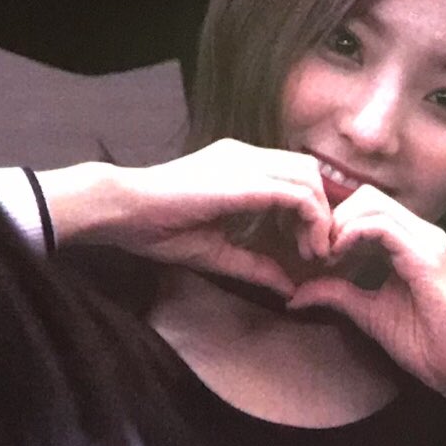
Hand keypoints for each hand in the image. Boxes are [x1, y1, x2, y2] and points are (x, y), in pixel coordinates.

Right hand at [43, 141, 332, 295]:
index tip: (307, 247)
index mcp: (238, 166)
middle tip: (315, 251)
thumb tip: (289, 288)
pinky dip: (312, 222)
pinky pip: (297, 194)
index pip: (294, 174)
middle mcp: (247, 156)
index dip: (310, 210)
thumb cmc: (155, 229)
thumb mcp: (216, 252)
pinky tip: (306, 249)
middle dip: (323, 211)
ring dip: (321, 217)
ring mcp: (246, 163)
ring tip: (312, 253)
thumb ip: (253, 265)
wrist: (122, 209)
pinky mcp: (244, 180)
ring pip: (310, 178)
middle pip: (310, 172)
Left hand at [285, 185, 445, 400]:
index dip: (335, 223)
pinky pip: (382, 227)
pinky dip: (352, 235)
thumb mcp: (367, 312)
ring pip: (372, 204)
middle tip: (315, 252)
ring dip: (340, 226)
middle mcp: (422, 233)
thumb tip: (295, 294)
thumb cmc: (421, 343)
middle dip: (334, 219)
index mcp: (411, 241)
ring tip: (325, 257)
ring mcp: (427, 241)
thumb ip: (336, 294)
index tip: (314, 252)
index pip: (367, 206)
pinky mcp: (426, 257)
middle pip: (366, 197)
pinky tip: (338, 257)